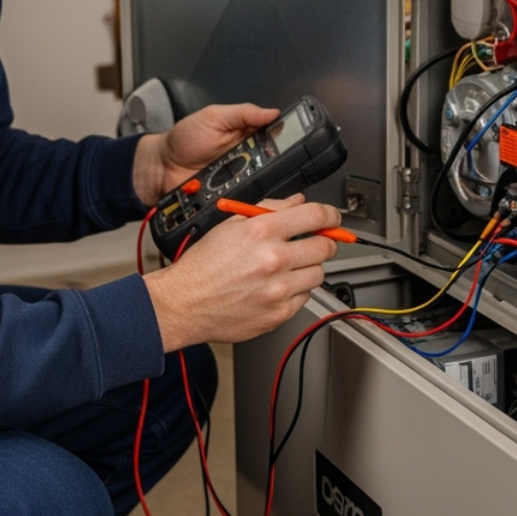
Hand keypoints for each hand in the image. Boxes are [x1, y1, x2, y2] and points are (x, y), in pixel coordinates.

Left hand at [131, 102, 278, 206]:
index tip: (291, 139)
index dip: (284, 138)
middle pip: (274, 163)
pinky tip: (245, 194)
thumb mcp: (213, 117)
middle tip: (263, 159)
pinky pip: (247, 200)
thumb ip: (242, 113)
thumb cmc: (184, 140)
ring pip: (263, 184)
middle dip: (274, 162)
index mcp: (247, 136)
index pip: (274, 137)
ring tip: (249, 175)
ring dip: (261, 181)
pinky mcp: (233, 198)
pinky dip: (248, 199)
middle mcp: (249, 159)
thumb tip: (273, 112)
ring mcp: (241, 180)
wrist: (160, 168)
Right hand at [143, 195, 341, 350]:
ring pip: (318, 274)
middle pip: (325, 247)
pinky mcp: (278, 314)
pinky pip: (304, 298)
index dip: (331, 215)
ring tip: (285, 268)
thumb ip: (269, 209)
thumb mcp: (230, 224)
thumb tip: (296, 202)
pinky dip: (295, 291)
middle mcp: (273, 260)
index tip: (332, 219)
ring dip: (308, 268)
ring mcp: (278, 290)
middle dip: (323, 243)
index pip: (316, 216)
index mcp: (262, 232)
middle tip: (312, 244)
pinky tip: (275, 287)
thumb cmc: (203, 265)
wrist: (184, 303)